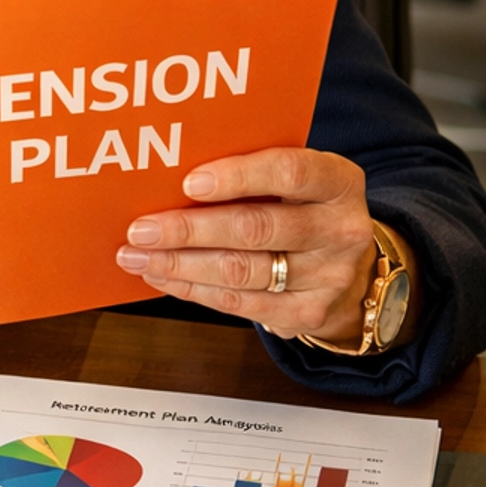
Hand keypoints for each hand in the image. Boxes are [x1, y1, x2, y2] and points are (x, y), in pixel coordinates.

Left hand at [115, 147, 385, 345]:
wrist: (348, 266)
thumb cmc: (300, 208)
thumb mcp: (292, 181)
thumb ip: (250, 171)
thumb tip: (169, 174)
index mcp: (338, 182)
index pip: (289, 171)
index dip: (237, 176)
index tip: (189, 183)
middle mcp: (341, 230)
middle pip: (255, 228)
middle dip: (188, 229)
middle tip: (139, 230)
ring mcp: (329, 277)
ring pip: (241, 271)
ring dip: (180, 264)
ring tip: (137, 256)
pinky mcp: (308, 314)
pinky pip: (240, 303)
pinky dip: (194, 289)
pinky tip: (163, 277)